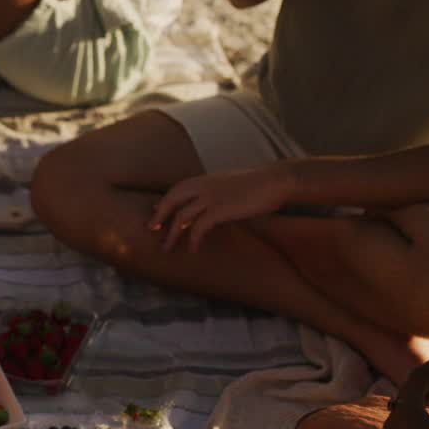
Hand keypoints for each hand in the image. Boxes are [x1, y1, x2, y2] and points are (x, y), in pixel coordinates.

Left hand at [149, 165, 294, 251]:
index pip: (177, 188)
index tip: (155, 210)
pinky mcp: (220, 209)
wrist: (276, 180)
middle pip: (172, 199)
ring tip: (167, 248)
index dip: (165, 200)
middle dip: (159, 215)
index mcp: (206, 178)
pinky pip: (198, 227)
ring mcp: (211, 197)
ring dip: (172, 234)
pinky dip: (193, 240)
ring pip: (181, 216)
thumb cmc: (259, 185)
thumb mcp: (231, 185)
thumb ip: (217, 192)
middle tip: (151, 229)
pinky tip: (193, 250)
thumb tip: (210, 207)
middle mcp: (204, 186)